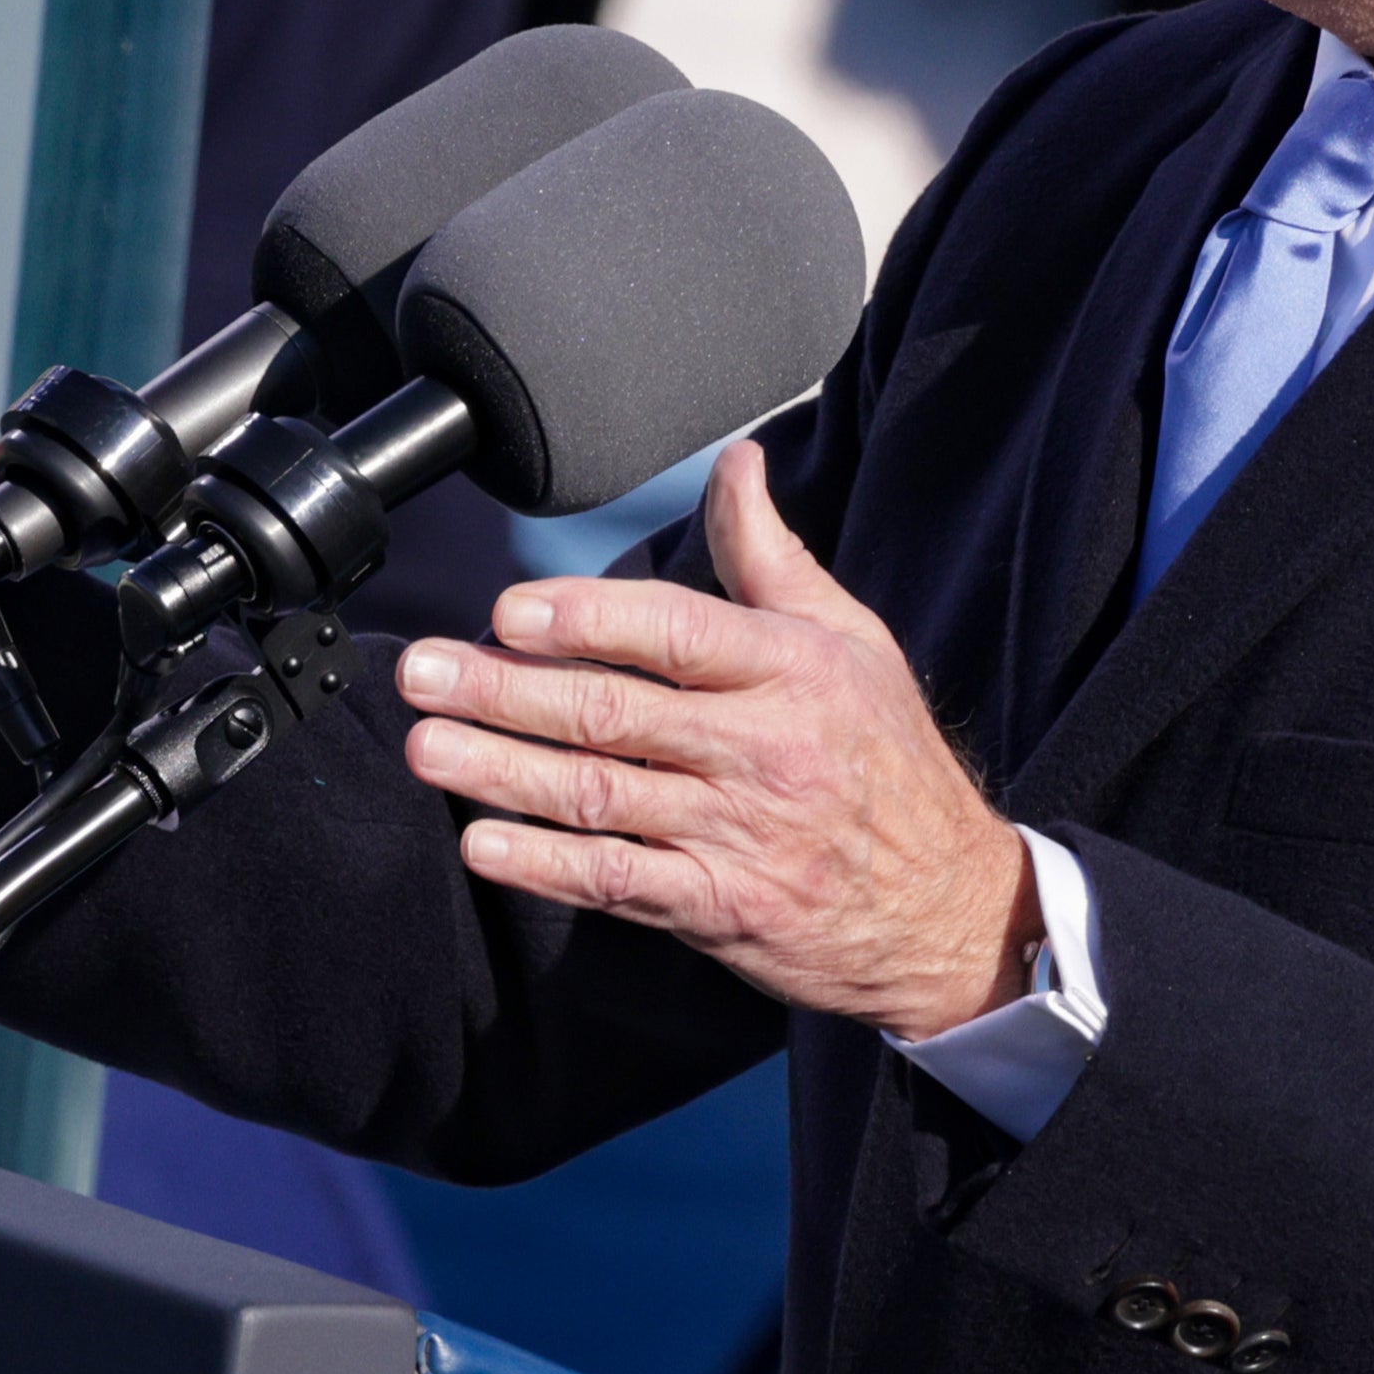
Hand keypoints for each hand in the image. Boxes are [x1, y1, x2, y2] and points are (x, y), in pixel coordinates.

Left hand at [390, 443, 1041, 1038]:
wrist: (950, 910)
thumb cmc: (888, 763)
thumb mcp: (853, 642)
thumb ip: (771, 556)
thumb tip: (737, 462)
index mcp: (792, 671)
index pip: (677, 633)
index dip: (587, 620)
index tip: (509, 612)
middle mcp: (764, 750)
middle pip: (614, 713)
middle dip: (505, 690)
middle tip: (423, 672)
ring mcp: (739, 834)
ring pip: (600, 796)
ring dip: (501, 771)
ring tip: (427, 747)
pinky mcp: (720, 908)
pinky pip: (618, 881)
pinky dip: (546, 865)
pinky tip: (484, 843)